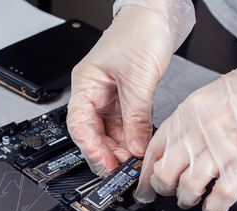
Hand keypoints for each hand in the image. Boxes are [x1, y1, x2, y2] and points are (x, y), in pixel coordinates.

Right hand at [67, 5, 176, 175]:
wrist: (157, 17)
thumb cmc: (140, 33)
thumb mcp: (138, 79)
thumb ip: (136, 117)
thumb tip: (135, 147)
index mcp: (85, 84)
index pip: (79, 124)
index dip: (91, 148)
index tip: (107, 164)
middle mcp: (94, 94)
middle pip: (92, 133)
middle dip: (107, 152)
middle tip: (124, 168)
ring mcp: (109, 98)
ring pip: (109, 133)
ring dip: (121, 148)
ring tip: (134, 160)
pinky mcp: (125, 100)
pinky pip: (124, 126)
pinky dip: (132, 138)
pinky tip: (140, 147)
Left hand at [134, 47, 236, 210]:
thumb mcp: (208, 97)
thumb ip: (189, 123)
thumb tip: (176, 149)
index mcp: (187, 115)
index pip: (153, 150)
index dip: (145, 174)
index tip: (144, 187)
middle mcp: (198, 133)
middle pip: (165, 173)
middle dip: (162, 190)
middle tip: (167, 194)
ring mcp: (220, 149)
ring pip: (188, 188)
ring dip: (186, 200)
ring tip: (191, 201)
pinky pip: (220, 196)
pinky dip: (214, 207)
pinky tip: (213, 206)